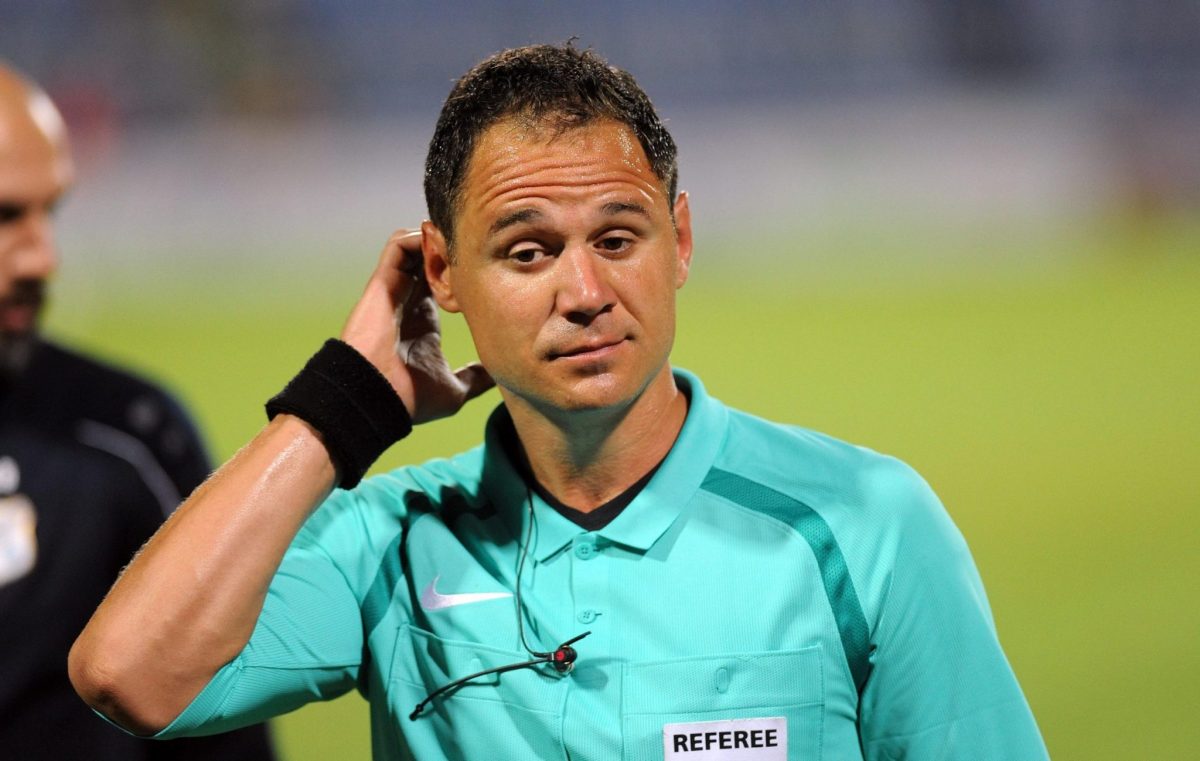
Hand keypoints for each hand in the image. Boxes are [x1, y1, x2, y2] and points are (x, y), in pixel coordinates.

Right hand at [341, 229, 492, 423]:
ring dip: (441, 242)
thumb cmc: (409, 398)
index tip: (495, 276)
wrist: (377, 399)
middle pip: (434, 260)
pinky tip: (447, 252)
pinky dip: (422, 240)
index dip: (468, 275)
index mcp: (424, 320)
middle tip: (486, 252)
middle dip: (458, 251)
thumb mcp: (454, 389)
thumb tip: (499, 378)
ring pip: (418, 246)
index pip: (445, 284)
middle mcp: (410, 300)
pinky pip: (401, 243)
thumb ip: (475, 379)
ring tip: (466, 248)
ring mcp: (396, 288)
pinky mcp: (384, 281)